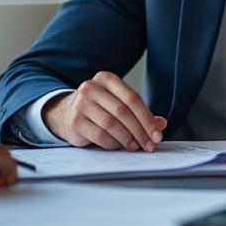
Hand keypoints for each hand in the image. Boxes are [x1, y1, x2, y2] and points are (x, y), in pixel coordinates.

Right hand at [42, 71, 166, 150]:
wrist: (64, 113)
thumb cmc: (99, 108)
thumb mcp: (118, 104)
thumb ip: (139, 113)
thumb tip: (161, 124)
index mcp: (107, 79)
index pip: (133, 99)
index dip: (147, 118)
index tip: (157, 134)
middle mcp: (91, 88)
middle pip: (123, 111)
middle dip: (139, 131)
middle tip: (149, 144)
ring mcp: (80, 104)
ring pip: (111, 124)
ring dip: (127, 138)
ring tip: (135, 146)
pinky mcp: (74, 120)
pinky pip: (99, 135)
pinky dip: (112, 143)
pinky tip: (118, 146)